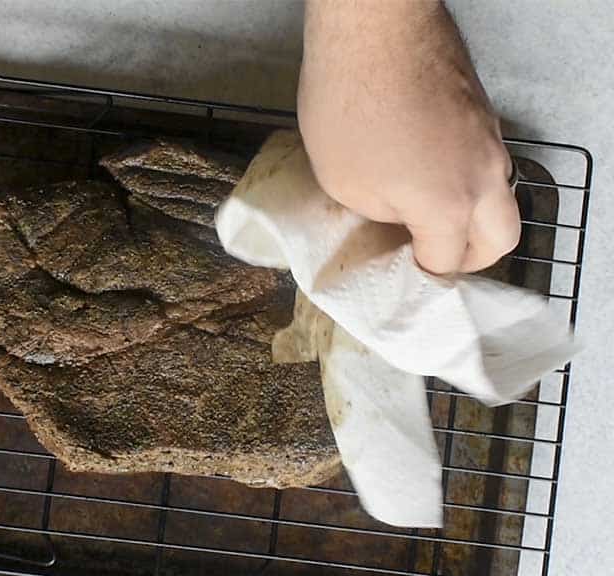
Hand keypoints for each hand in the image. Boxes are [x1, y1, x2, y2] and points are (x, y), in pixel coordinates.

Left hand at [298, 0, 518, 273]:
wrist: (372, 28)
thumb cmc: (349, 109)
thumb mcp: (345, 184)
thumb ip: (381, 217)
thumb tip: (398, 222)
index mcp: (451, 206)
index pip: (449, 262)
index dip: (424, 276)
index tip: (403, 274)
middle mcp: (484, 177)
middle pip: (500, 240)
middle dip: (469, 259)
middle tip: (430, 256)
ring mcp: (490, 140)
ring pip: (498, 199)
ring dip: (471, 218)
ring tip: (427, 216)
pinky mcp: (482, 112)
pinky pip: (485, 163)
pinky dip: (466, 181)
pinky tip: (429, 172)